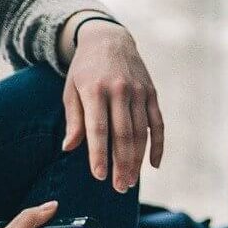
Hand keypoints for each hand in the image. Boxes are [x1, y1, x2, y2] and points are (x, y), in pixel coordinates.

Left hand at [62, 17, 163, 191]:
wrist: (109, 39)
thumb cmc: (85, 70)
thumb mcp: (71, 89)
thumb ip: (74, 119)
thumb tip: (69, 148)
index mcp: (95, 90)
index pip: (98, 128)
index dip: (99, 154)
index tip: (100, 176)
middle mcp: (119, 91)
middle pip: (123, 134)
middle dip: (122, 164)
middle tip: (119, 187)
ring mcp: (138, 92)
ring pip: (141, 133)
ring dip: (137, 160)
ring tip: (131, 181)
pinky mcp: (151, 94)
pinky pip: (157, 124)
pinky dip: (158, 145)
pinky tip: (154, 164)